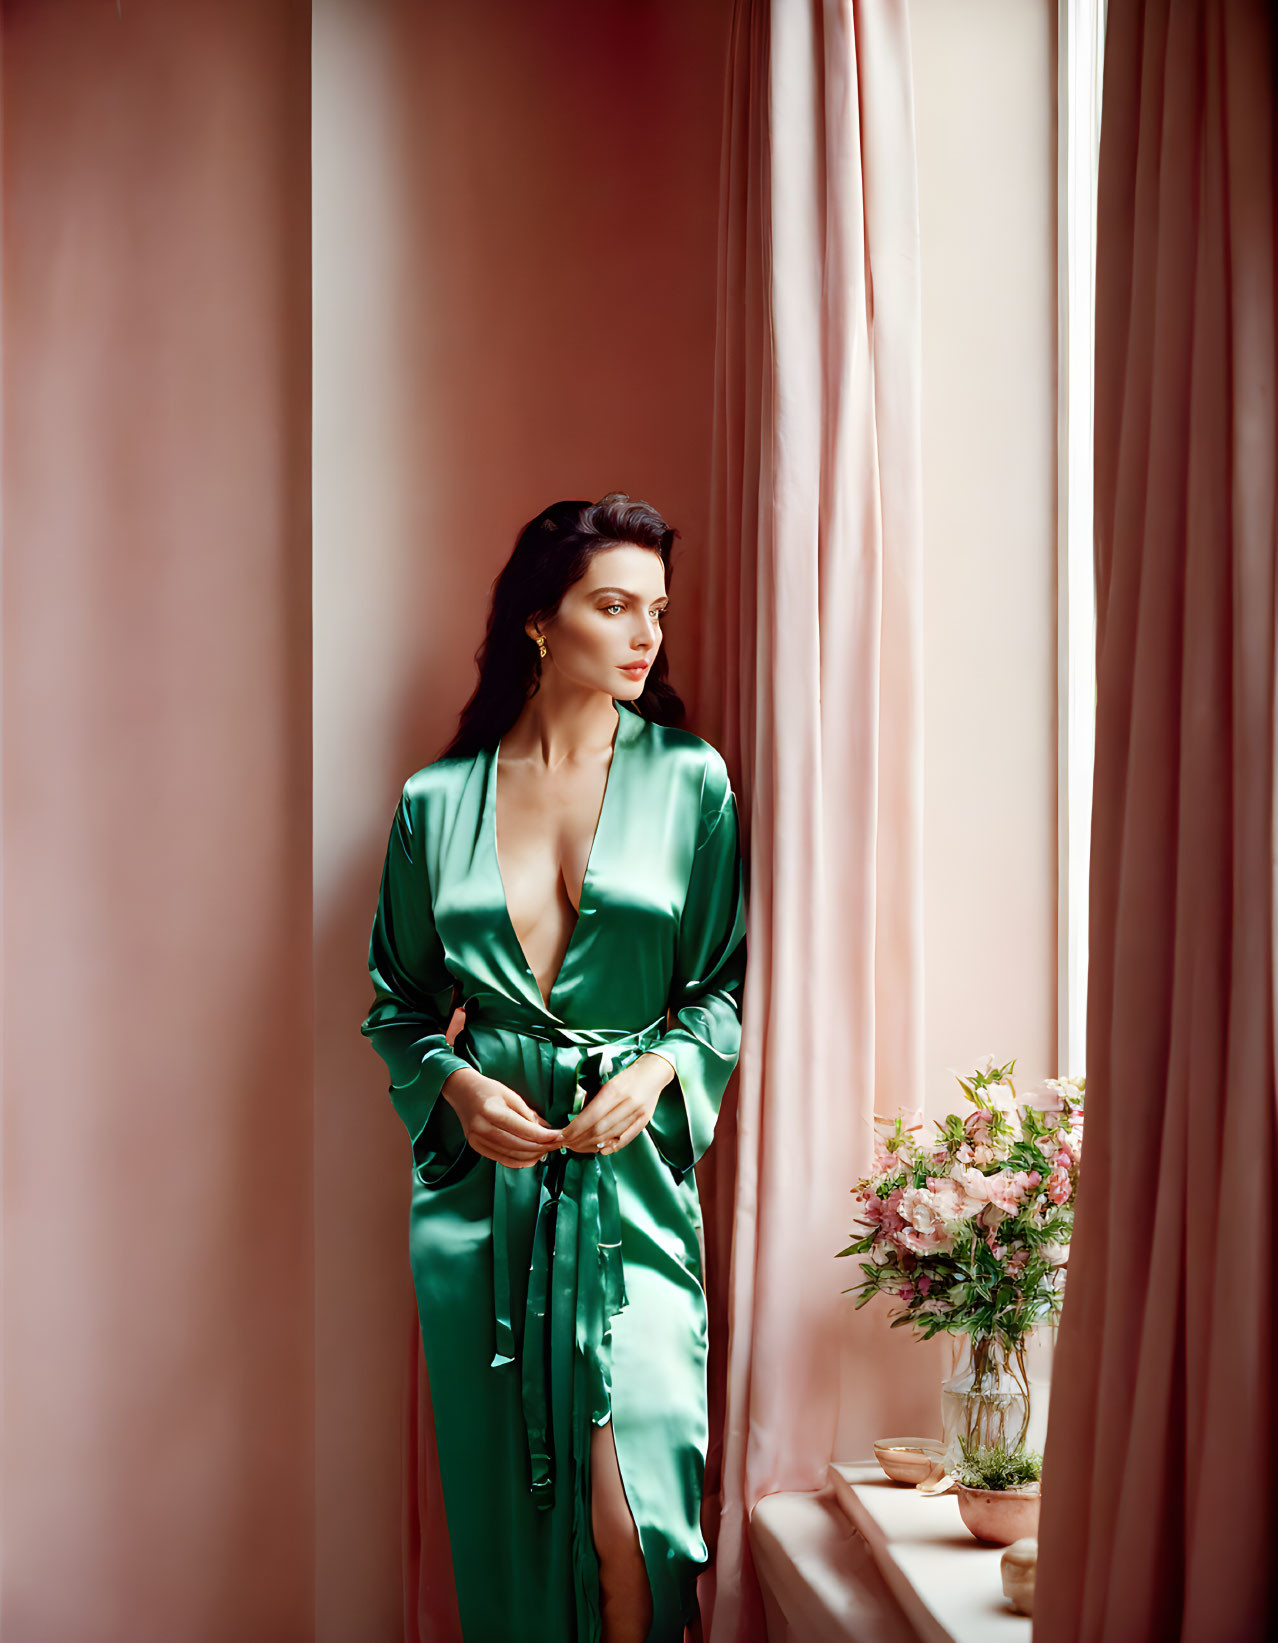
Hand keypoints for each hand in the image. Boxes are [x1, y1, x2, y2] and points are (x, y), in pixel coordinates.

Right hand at [440, 1067, 563, 1168]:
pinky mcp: (477, 1147)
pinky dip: (520, 1161)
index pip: (522, 1129)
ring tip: (547, 1151)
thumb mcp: (510, 1094)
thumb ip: (527, 1113)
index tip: (559, 1136)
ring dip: (533, 1156)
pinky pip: (502, 1159)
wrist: (462, 1092)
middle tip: (557, 1145)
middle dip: (541, 1147)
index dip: (543, 1136)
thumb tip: (547, 1130)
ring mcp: (477, 1140)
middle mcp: (482, 1128)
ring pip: (511, 1155)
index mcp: (491, 1111)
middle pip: (518, 1145)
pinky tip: (533, 1157)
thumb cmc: (488, 1090)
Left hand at [557, 1052, 675, 1156]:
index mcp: (615, 1090)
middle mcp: (627, 1103)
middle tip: (566, 1143)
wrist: (653, 1073)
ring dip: (591, 1145)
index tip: (562, 1135)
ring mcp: (637, 1114)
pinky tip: (600, 1150)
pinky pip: (626, 1139)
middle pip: (599, 1129)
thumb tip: (578, 1121)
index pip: (591, 1116)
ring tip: (577, 1147)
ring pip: (610, 1136)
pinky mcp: (644, 1122)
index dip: (575, 1129)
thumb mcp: (607, 1082)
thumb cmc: (626, 1076)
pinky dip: (612, 1147)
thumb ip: (594, 1100)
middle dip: (579, 1139)